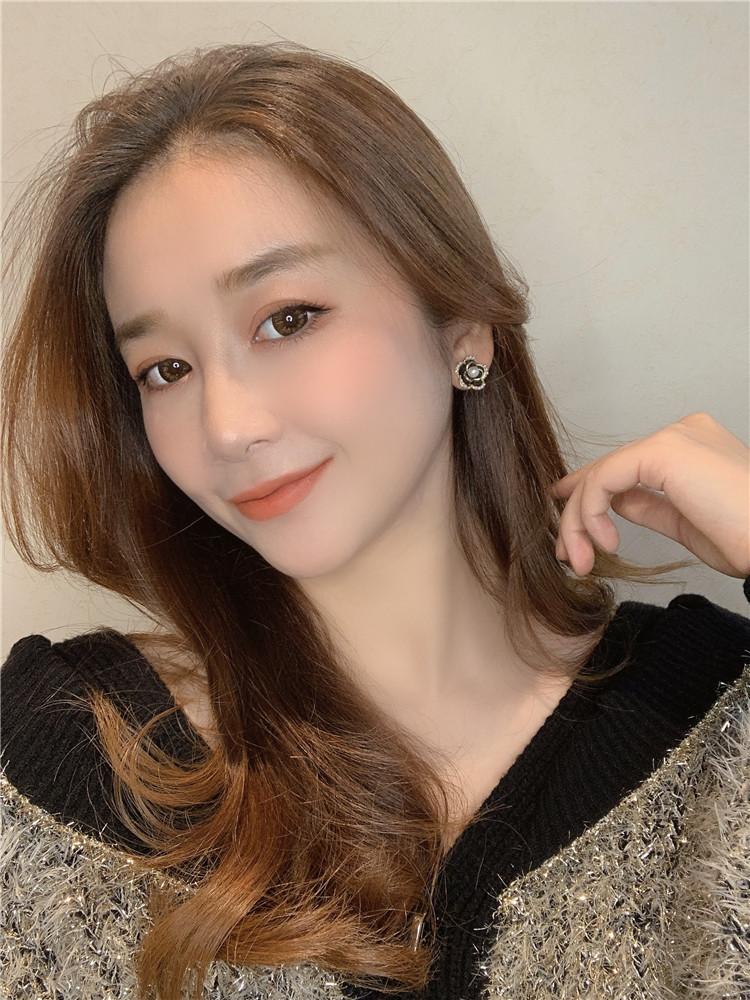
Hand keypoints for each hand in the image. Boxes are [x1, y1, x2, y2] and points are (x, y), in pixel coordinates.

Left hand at [548, 412, 749, 579]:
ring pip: (601, 474)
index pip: (628, 465)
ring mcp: (674, 438)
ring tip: (581, 558)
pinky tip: (605, 542)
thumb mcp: (687, 523)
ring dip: (579, 521)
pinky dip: (591, 512)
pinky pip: (605, 478)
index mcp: (694, 446)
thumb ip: (649, 505)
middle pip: (610, 468)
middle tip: (567, 553)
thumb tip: (614, 503)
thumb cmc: (748, 540)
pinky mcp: (663, 451)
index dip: (591, 493)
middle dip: (577, 513)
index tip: (570, 527)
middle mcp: (683, 433)